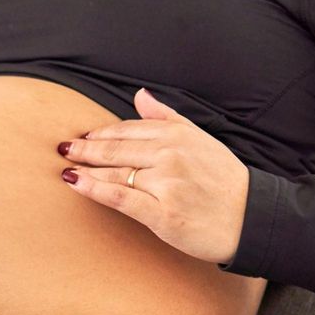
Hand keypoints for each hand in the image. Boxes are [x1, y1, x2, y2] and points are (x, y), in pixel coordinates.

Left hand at [58, 89, 248, 264]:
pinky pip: (119, 197)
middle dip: (85, 149)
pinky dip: (94, 189)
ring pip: (114, 172)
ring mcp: (165, 184)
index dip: (101, 133)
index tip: (83, 136)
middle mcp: (170, 155)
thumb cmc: (224, 181)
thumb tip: (140, 95)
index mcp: (177, 135)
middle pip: (115, 149)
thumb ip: (167, 117)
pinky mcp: (161, 213)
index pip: (128, 130)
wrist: (250, 219)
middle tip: (64, 149)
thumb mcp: (201, 139)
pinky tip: (75, 184)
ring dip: (85, 168)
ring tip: (65, 167)